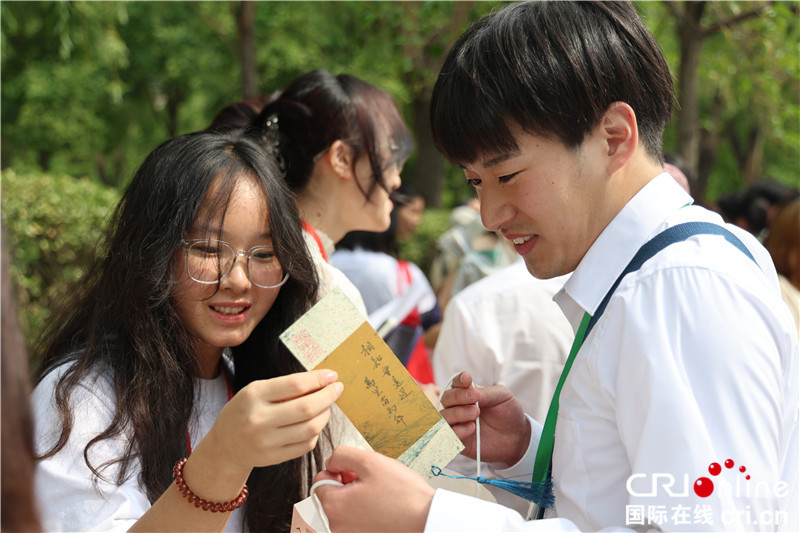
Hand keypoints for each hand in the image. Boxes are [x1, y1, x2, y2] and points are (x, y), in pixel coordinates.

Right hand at [204, 369, 343, 470]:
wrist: (224, 447)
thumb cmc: (244, 412)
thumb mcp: (255, 391)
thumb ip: (285, 386)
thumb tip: (321, 381)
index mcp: (254, 395)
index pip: (295, 385)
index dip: (318, 379)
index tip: (332, 376)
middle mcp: (259, 419)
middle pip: (306, 408)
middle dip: (328, 396)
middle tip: (337, 389)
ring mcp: (267, 441)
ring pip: (310, 428)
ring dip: (325, 414)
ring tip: (326, 406)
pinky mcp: (274, 458)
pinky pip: (306, 444)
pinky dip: (316, 432)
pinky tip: (315, 423)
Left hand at [314, 446, 434, 531]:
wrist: (427, 520)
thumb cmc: (404, 494)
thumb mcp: (371, 461)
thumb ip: (342, 455)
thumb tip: (331, 461)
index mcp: (335, 506)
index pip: (320, 480)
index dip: (338, 470)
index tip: (357, 471)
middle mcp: (337, 526)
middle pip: (332, 495)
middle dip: (347, 484)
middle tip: (371, 481)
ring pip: (345, 508)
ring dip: (357, 498)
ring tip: (380, 494)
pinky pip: (356, 521)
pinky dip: (365, 512)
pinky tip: (383, 507)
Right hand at [439, 371, 529, 465]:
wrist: (517, 438)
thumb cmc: (508, 414)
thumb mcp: (502, 397)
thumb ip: (486, 392)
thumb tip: (471, 391)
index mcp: (468, 393)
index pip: (456, 383)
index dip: (459, 380)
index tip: (467, 379)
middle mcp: (459, 407)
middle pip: (446, 398)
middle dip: (457, 397)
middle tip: (475, 400)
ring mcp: (457, 424)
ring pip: (443, 417)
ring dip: (456, 413)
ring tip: (475, 414)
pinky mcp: (458, 441)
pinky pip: (447, 436)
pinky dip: (456, 431)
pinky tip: (471, 428)